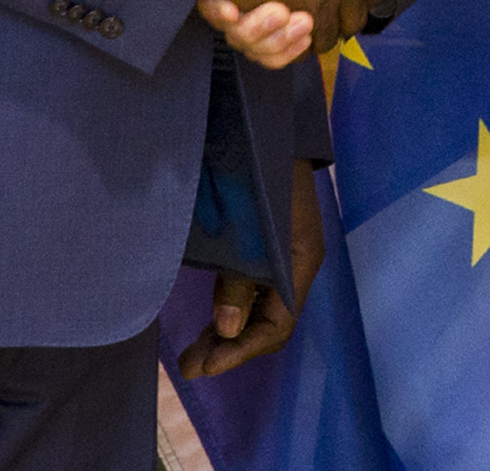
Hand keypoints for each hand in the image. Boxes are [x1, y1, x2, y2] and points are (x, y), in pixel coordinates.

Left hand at [179, 158, 327, 377]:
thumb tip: (229, 329)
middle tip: (189, 366)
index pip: (275, 326)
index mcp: (299, 262)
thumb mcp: (250, 225)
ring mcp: (281, 255)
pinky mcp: (265, 244)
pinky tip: (210, 318)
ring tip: (192, 351)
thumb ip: (240, 276)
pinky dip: (229, 308)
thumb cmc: (260, 169)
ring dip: (226, 332)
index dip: (240, 350)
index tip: (204, 365)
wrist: (269, 122)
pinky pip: (251, 290)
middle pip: (266, 323)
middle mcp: (294, 265)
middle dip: (229, 348)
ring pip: (257, 309)